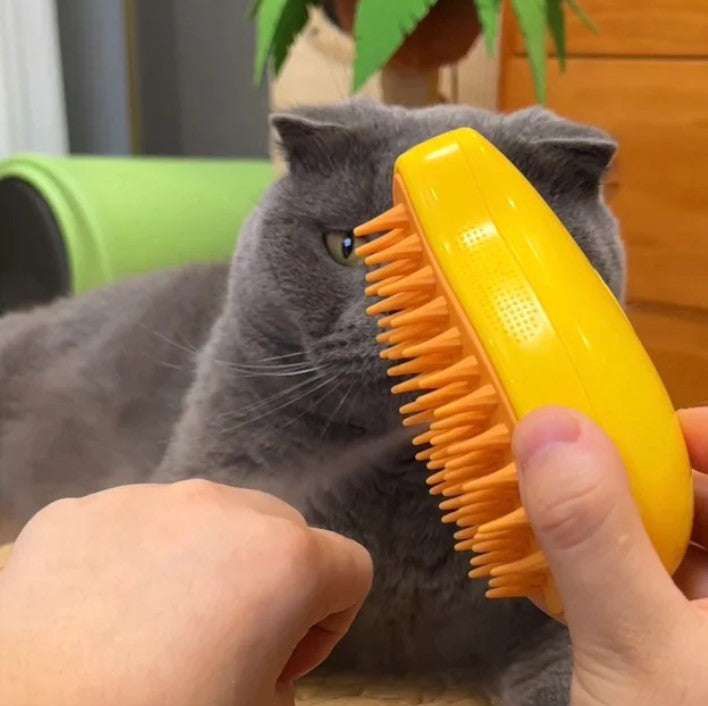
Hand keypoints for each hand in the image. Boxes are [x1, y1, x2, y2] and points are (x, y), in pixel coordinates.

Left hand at [0, 481, 372, 705]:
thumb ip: (286, 679)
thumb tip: (258, 661)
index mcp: (284, 559)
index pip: (351, 568)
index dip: (327, 625)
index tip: (278, 666)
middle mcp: (221, 506)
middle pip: (282, 531)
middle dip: (268, 585)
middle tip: (221, 648)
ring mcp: (144, 499)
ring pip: (205, 520)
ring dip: (200, 565)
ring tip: (150, 630)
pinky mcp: (79, 511)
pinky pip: (133, 527)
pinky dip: (133, 562)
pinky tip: (96, 615)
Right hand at [513, 406, 707, 705]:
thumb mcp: (636, 647)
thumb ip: (594, 538)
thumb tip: (547, 427)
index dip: (691, 432)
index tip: (617, 426)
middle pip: (701, 505)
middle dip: (627, 483)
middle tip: (558, 474)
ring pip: (671, 553)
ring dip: (604, 534)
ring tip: (543, 524)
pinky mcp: (689, 663)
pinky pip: (651, 599)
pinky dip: (602, 581)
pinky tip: (554, 582)